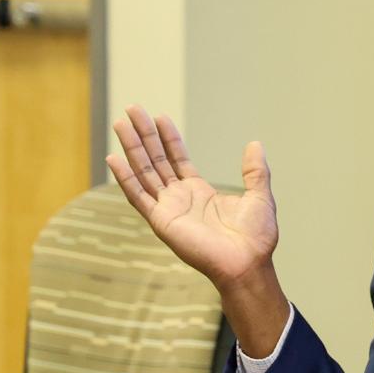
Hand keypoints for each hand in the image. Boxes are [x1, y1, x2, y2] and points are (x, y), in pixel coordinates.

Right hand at [106, 105, 287, 353]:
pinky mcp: (161, 221)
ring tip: (121, 123)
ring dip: (132, 147)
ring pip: (144, 171)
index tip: (159, 116)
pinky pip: (139, 196)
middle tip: (132, 109)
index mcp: (199, 192)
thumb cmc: (255, 237)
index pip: (177, 158)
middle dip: (144, 135)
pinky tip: (114, 158)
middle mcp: (179, 198)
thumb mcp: (259, 196)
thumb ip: (255, 171)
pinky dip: (125, 178)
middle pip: (156, 159)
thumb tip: (255, 144)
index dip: (168, 138)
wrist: (248, 263)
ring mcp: (168, 208)